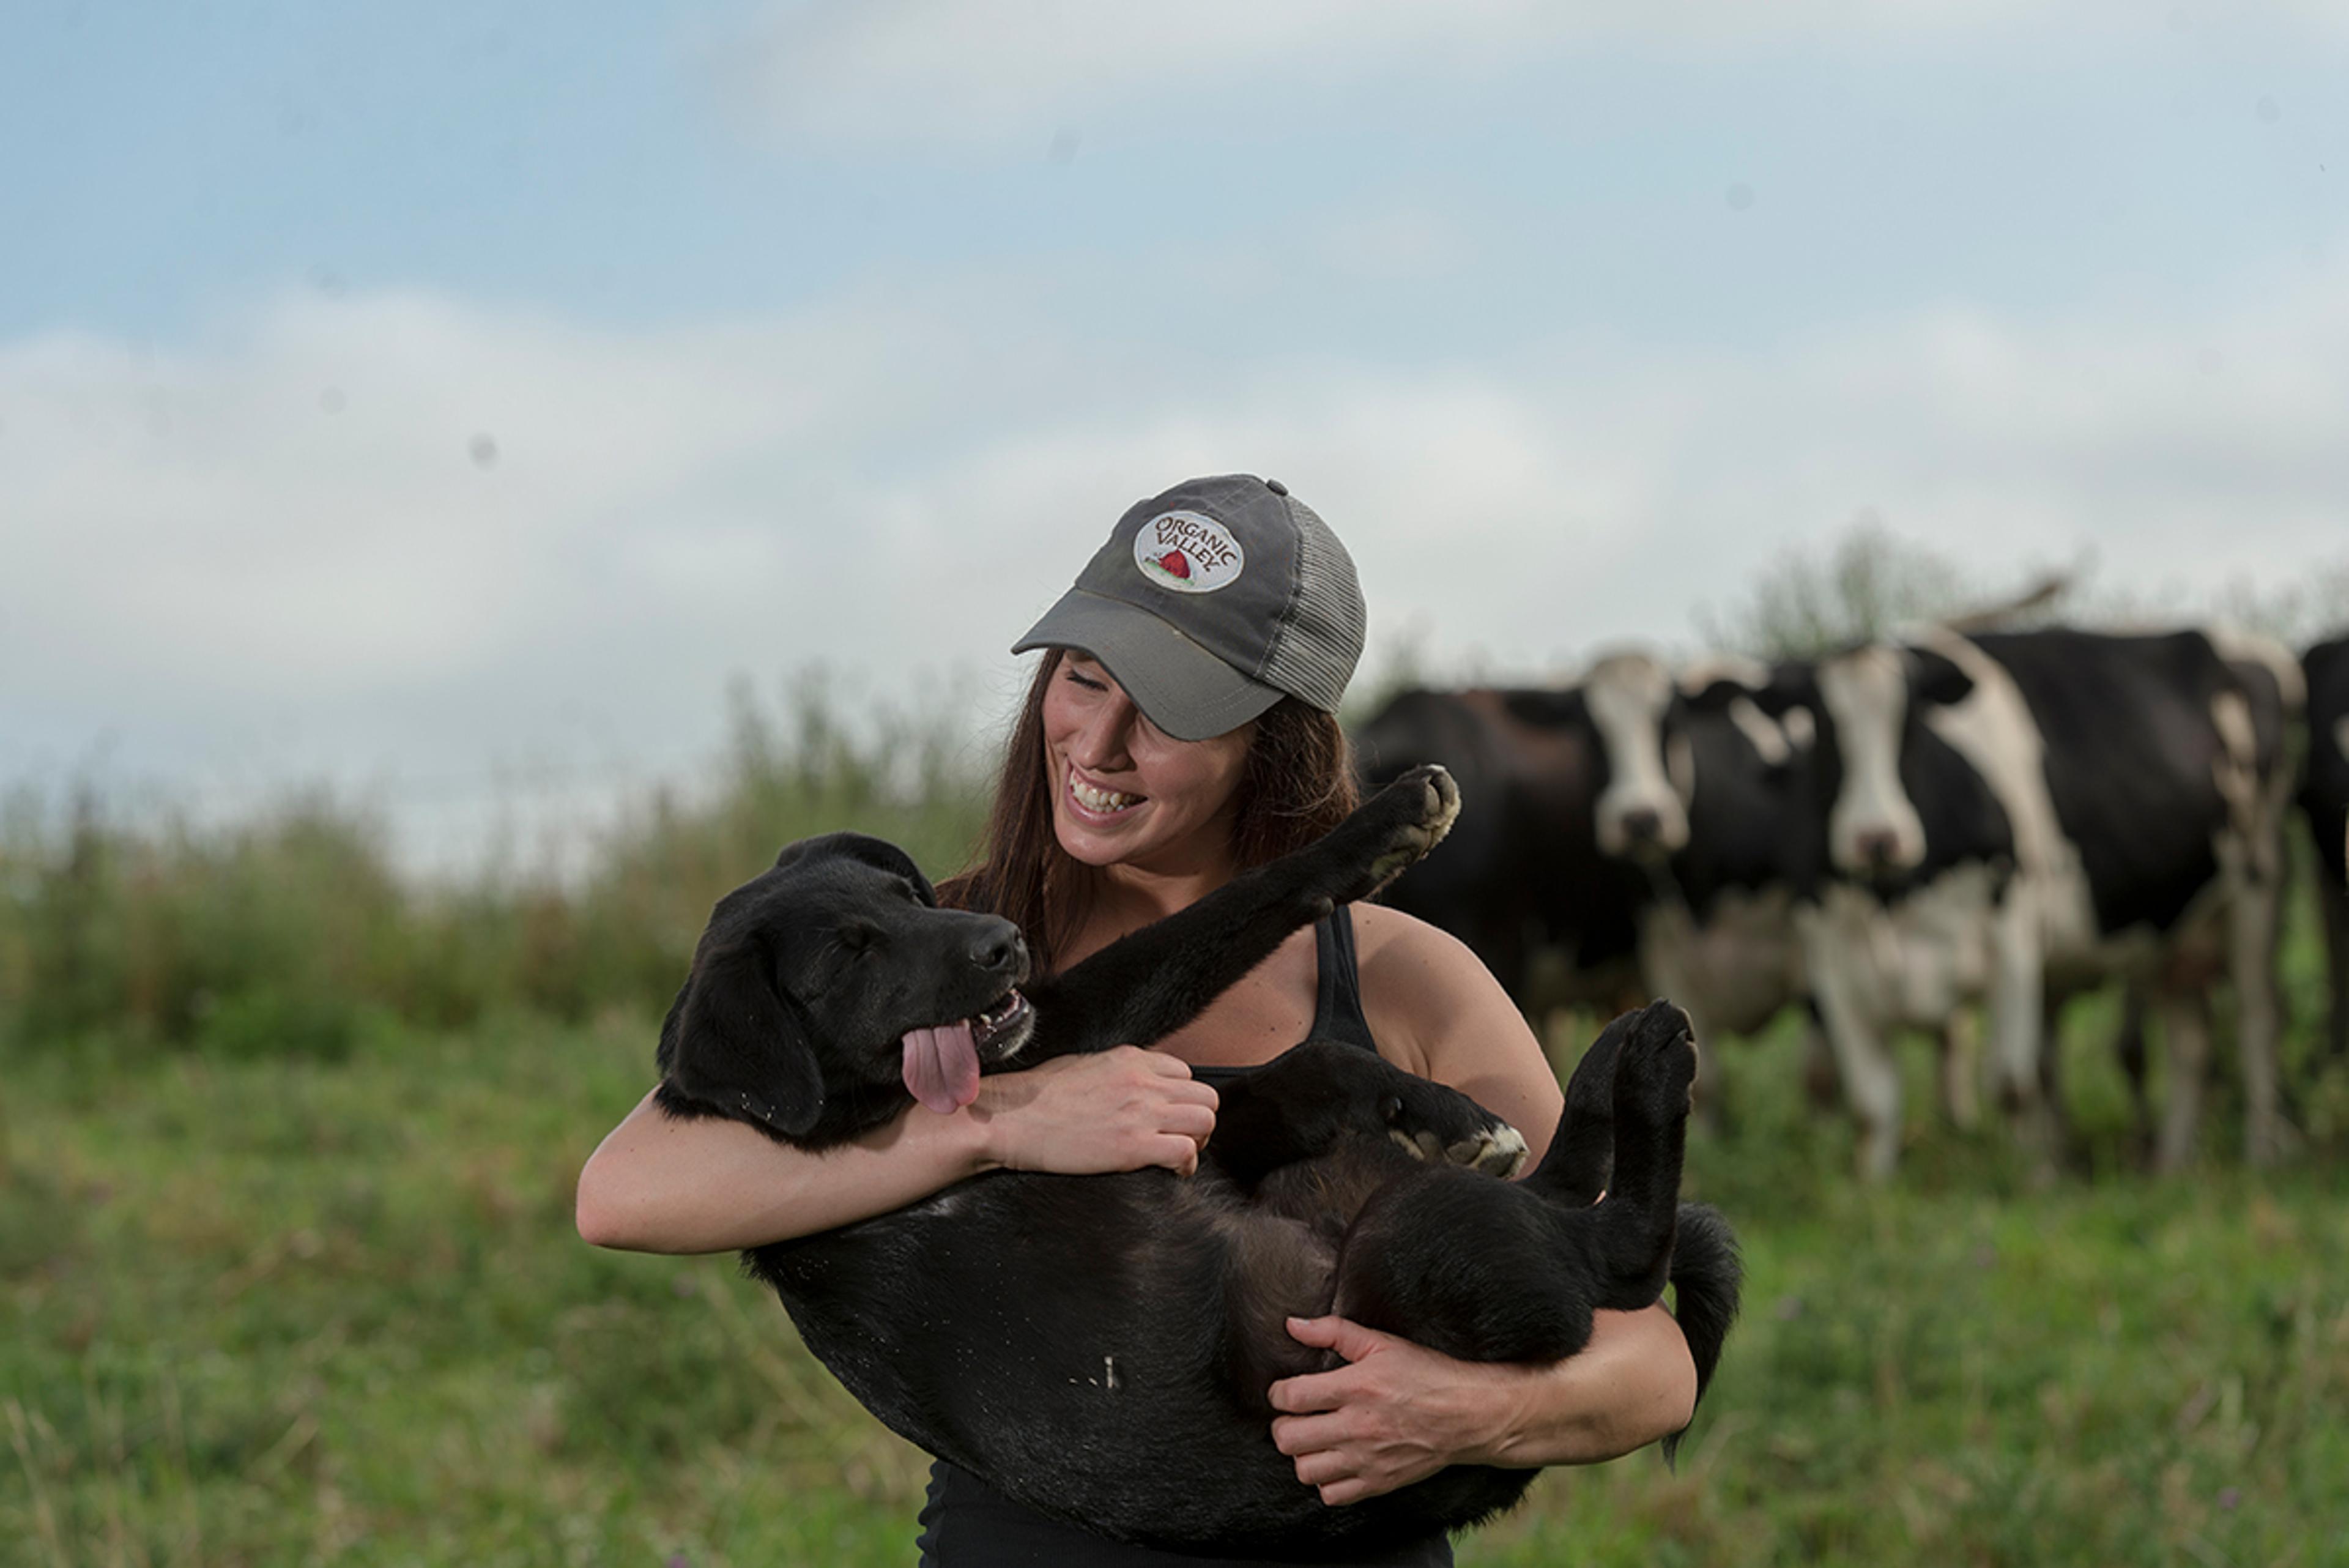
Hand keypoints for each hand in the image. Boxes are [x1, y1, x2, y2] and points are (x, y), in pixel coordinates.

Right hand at [968, 1048, 1217, 1176]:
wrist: (1013, 1119)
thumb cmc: (1037, 1096)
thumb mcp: (1082, 1064)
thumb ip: (1115, 1071)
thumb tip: (1129, 1083)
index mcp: (1131, 1060)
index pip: (1185, 1072)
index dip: (1182, 1097)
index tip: (1172, 1115)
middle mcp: (1143, 1082)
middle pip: (1206, 1096)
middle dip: (1199, 1119)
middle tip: (1183, 1137)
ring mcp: (1141, 1113)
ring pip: (1206, 1121)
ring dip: (1198, 1141)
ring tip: (1179, 1154)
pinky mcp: (1134, 1145)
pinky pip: (1186, 1152)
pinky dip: (1186, 1165)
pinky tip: (1172, 1171)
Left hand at [1268, 1316, 1520, 1505]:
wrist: (1467, 1414)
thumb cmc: (1426, 1375)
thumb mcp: (1381, 1343)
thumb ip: (1333, 1331)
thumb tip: (1293, 1325)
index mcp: (1356, 1387)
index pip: (1291, 1397)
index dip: (1278, 1393)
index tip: (1285, 1391)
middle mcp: (1357, 1427)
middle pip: (1288, 1439)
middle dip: (1283, 1426)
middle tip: (1295, 1417)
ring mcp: (1367, 1459)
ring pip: (1305, 1470)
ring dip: (1303, 1454)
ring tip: (1315, 1440)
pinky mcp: (1378, 1483)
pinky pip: (1332, 1495)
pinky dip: (1326, 1481)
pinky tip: (1335, 1461)